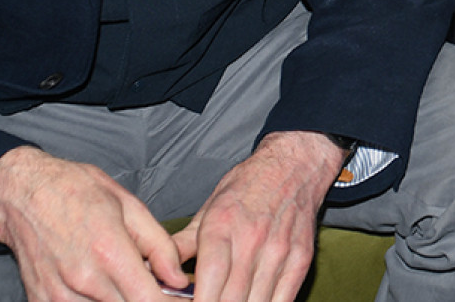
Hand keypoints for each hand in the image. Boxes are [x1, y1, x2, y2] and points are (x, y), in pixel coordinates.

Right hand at [0, 145, 185, 301]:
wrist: (21, 194)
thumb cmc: (74, 191)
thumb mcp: (129, 205)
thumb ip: (160, 246)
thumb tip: (178, 280)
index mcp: (109, 252)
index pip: (149, 301)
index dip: (167, 301)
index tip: (174, 294)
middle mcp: (84, 280)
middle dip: (144, 298)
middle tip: (147, 280)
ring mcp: (60, 295)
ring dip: (118, 299)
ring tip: (116, 275)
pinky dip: (92, 301)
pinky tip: (96, 283)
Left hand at [171, 131, 342, 301]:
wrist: (294, 166)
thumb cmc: (247, 187)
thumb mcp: (208, 209)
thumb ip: (181, 244)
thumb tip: (153, 268)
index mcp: (222, 226)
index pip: (208, 281)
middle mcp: (252, 240)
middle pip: (231, 299)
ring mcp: (279, 252)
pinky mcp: (301, 260)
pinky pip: (283, 301)